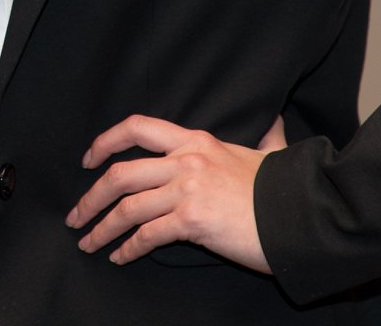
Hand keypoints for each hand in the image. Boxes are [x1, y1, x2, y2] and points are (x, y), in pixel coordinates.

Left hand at [65, 113, 286, 273]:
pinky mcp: (193, 220)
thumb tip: (273, 123)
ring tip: (89, 242)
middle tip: (76, 215)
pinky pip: (147, 234)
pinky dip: (128, 248)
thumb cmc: (286, 190)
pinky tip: (121, 256)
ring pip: (126, 207)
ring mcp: (187, 189)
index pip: (138, 127)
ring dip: (101, 227)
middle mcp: (186, 160)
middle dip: (90, 197)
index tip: (88, 159)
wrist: (305, 216)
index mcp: (197, 141)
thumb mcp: (270, 155)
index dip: (106, 141)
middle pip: (120, 173)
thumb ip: (266, 139)